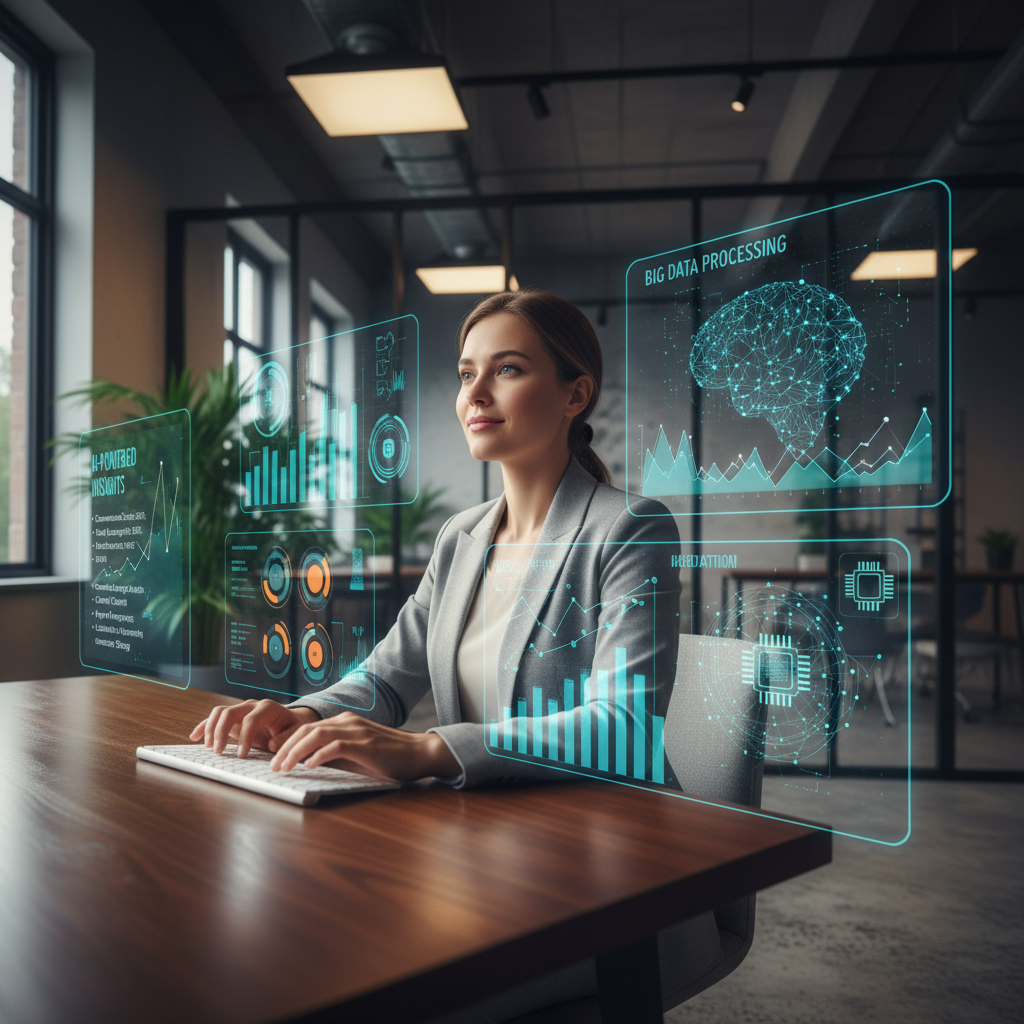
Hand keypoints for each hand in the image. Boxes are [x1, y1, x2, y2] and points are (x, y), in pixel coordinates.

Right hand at [189, 699, 320, 756]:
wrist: (291, 720)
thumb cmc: (293, 727)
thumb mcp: (296, 732)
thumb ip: (286, 738)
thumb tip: (272, 744)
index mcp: (267, 708)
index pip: (251, 719)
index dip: (245, 737)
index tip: (242, 755)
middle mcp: (251, 705)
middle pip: (230, 712)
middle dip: (221, 732)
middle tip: (219, 752)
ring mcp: (240, 710)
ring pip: (219, 712)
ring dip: (211, 729)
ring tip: (210, 748)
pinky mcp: (233, 718)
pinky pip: (215, 718)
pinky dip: (204, 726)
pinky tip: (194, 737)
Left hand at [268, 712, 460, 781]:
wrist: (420, 753)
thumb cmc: (390, 757)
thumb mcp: (358, 752)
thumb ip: (336, 753)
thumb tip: (309, 763)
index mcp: (344, 722)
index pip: (308, 728)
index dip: (287, 741)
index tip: (274, 757)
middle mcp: (347, 722)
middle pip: (306, 730)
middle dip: (285, 748)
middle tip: (272, 766)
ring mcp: (356, 731)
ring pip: (316, 735)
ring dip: (295, 752)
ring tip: (283, 768)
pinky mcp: (364, 744)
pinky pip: (335, 746)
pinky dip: (319, 755)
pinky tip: (309, 766)